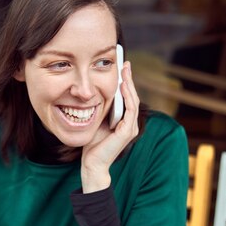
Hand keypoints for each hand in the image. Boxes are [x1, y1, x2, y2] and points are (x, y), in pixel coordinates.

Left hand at [81, 61, 139, 192]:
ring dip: (129, 84)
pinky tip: (123, 86)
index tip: (121, 67)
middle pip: (132, 96)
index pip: (127, 97)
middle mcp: (131, 123)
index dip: (125, 82)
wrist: (92, 163)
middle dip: (128, 79)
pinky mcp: (127, 132)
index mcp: (124, 121)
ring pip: (133, 100)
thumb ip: (101, 108)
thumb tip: (96, 91)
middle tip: (125, 63)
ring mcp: (131, 128)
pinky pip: (130, 110)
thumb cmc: (93, 144)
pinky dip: (127, 97)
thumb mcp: (97, 120)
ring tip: (125, 70)